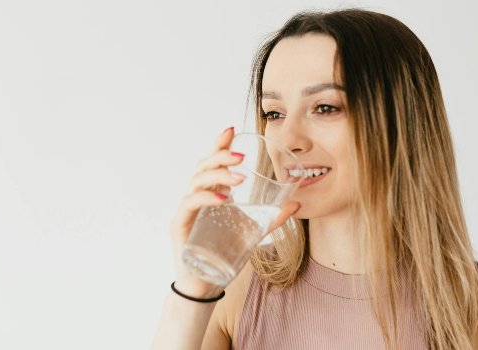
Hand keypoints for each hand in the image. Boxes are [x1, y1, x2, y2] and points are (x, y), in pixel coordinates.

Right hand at [167, 127, 300, 297]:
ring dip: (218, 174)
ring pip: (196, 180)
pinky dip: (206, 197)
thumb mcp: (252, 233)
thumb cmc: (224, 255)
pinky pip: (191, 203)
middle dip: (221, 155)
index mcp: (212, 194)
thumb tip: (297, 203)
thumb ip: (272, 219)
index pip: (213, 162)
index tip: (232, 129)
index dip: (220, 144)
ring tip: (239, 176)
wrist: (206, 284)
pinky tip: (223, 198)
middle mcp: (197, 198)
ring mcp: (187, 210)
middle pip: (203, 166)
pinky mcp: (180, 225)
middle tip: (241, 154)